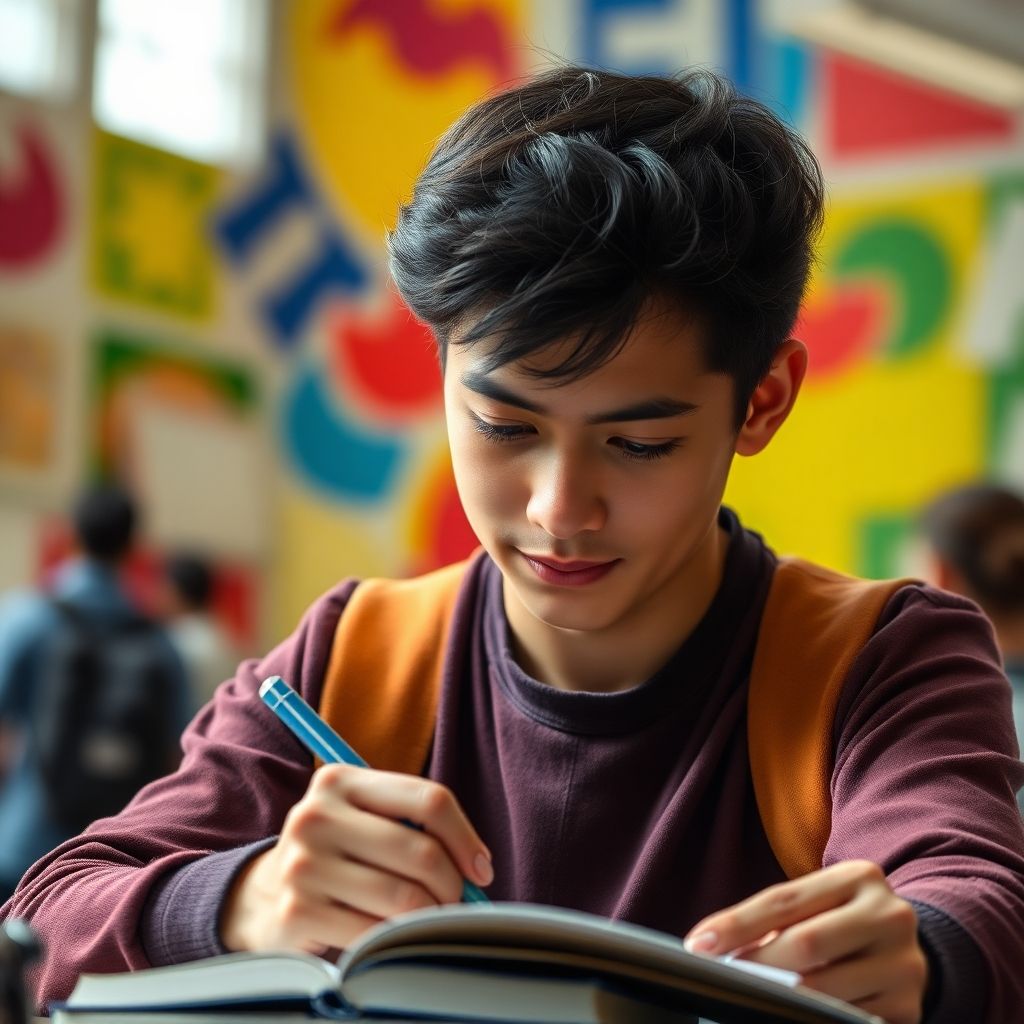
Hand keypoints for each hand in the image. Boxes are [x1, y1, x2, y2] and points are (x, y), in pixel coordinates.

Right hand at [221, 764, 492, 953]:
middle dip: (453, 884)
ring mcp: (304, 864)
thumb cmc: (338, 853)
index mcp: (340, 779)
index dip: (465, 836)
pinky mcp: (298, 911)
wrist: (262, 897)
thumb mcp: (364, 818)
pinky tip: (394, 938)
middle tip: (457, 901)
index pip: (428, 799)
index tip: (481, 867)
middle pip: (421, 851)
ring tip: (430, 919)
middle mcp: (317, 815)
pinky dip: (397, 940)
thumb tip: (478, 867)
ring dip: (431, 916)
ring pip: (404, 896)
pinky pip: (376, 931)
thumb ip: (413, 825)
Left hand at [684, 860, 927, 1023]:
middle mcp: (890, 915)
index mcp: (859, 876)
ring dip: (782, 997)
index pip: (784, 900)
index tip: (698, 944)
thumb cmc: (840, 921)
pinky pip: (848, 1019)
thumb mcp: (817, 904)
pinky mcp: (909, 1009)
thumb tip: (713, 946)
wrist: (910, 948)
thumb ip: (775, 919)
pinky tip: (791, 1015)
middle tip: (725, 976)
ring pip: (826, 989)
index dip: (736, 923)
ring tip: (752, 996)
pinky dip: (813, 1018)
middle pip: (806, 943)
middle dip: (758, 964)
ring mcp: (905, 965)